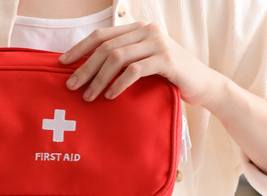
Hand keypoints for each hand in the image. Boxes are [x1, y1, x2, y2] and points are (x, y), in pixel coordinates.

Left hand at [59, 22, 221, 105]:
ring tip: (89, 96)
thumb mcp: (144, 63)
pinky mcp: (167, 60)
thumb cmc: (170, 78)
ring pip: (117, 58)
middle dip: (85, 67)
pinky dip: (119, 84)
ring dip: (99, 78)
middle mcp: (147, 31)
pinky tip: (111, 96)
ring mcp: (158, 44)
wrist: (204, 86)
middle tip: (71, 85)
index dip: (80, 48)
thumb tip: (87, 71)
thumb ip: (123, 60)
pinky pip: (135, 70)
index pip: (101, 35)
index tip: (62, 63)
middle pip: (106, 47)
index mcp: (138, 29)